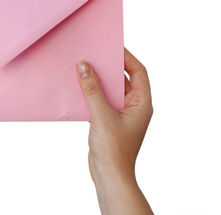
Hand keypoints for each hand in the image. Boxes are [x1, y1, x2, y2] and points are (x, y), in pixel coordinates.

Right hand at [77, 49, 153, 214]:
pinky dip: (91, 92)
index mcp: (142, 103)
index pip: (138, 72)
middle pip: (124, 78)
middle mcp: (134, 106)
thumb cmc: (114, 150)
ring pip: (111, 89)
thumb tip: (83, 65)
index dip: (127, 57)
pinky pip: (101, 100)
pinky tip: (78, 87)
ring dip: (98, 80)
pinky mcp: (109, 120)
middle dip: (109, 66)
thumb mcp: (102, 116)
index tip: (112, 45)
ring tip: (83, 67)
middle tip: (94, 53)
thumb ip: (92, 90)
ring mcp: (122, 114)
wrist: (109, 176)